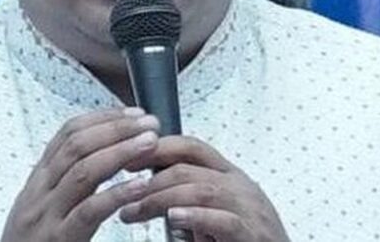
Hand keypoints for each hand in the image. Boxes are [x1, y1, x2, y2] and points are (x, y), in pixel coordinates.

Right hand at [0, 107, 161, 241]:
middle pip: (76, 146)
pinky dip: (116, 194)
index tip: (131, 113)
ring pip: (83, 172)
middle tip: (148, 123)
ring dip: (121, 152)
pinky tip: (139, 186)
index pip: (66, 134)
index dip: (102, 118)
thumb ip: (64, 184)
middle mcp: (38, 194)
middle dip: (116, 129)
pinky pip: (89, 211)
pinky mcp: (59, 240)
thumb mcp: (41, 209)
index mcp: (37, 182)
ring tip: (150, 144)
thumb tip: (101, 155)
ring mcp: (46, 217)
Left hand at [119, 135, 290, 241]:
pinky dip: (196, 216)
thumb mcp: (213, 212)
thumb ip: (189, 197)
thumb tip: (147, 191)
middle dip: (149, 180)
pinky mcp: (255, 234)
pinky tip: (174, 217)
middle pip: (189, 167)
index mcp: (229, 176)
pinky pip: (224, 219)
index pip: (190, 147)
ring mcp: (250, 208)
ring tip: (136, 211)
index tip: (127, 159)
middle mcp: (240, 186)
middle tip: (123, 196)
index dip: (156, 149)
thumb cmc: (246, 241)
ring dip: (161, 199)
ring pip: (201, 189)